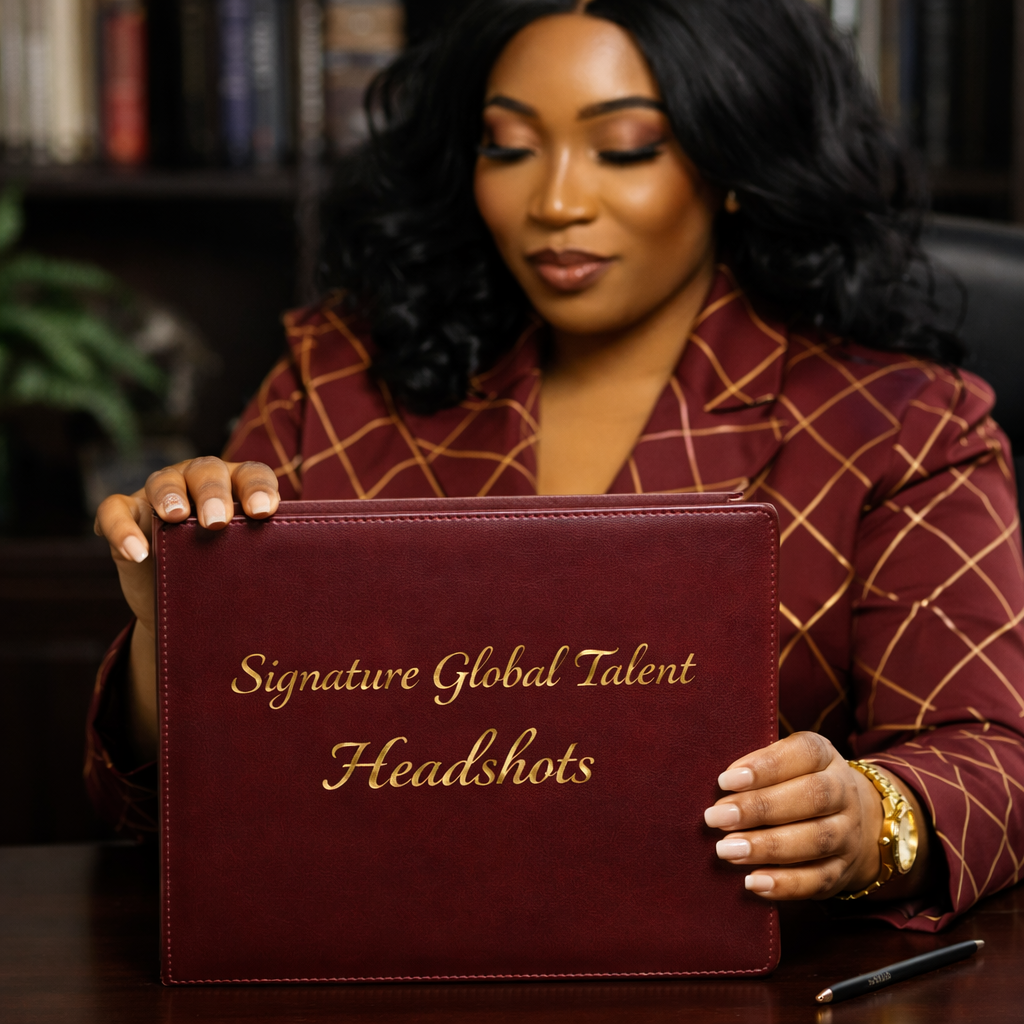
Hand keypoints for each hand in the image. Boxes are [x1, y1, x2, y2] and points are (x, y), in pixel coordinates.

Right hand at [94, 457, 280, 757]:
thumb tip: (344, 599)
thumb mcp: (259, 572)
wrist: (190, 608)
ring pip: (163, 482)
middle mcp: (201, 481)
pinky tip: (137, 552)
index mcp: (241, 487)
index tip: (268, 513)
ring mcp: (161, 495)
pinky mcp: (127, 517)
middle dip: (214, 494)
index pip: (253, 475)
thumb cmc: (238, 581)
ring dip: (170, 498)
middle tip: (220, 522)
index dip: (259, 489)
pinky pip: (115, 513)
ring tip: (177, 520)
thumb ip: (285, 569)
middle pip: (207, 472)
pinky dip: (122, 528)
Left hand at [703, 732, 887, 899]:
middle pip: (811, 797)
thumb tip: (720, 785)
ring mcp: (848, 833)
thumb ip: (757, 767)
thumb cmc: (796, 783)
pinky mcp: (843, 870)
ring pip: (816, 840)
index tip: (725, 780)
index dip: (766, 765)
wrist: (856, 820)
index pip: (805, 753)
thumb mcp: (785, 762)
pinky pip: (819, 879)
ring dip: (767, 847)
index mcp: (825, 757)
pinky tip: (752, 882)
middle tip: (716, 817)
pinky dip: (785, 884)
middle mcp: (843, 793)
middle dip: (759, 808)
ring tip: (726, 849)